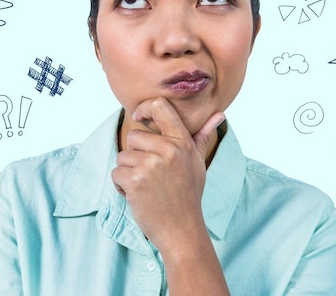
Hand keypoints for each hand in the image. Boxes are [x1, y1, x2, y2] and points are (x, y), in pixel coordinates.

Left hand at [111, 97, 224, 253]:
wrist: (181, 229)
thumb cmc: (188, 194)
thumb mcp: (198, 162)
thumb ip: (203, 136)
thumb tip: (219, 114)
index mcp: (183, 142)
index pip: (160, 106)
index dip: (144, 107)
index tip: (139, 116)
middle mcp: (169, 149)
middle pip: (134, 135)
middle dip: (135, 154)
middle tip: (150, 173)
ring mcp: (151, 164)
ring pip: (122, 156)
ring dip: (128, 172)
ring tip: (146, 186)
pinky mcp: (136, 180)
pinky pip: (116, 173)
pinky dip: (121, 186)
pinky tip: (138, 196)